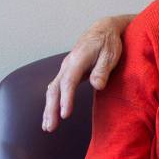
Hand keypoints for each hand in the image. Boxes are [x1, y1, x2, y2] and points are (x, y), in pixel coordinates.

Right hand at [42, 14, 133, 131]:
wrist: (103, 30)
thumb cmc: (108, 43)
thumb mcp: (111, 54)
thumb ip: (103, 70)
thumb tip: (97, 85)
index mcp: (77, 59)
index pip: (68, 81)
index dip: (66, 99)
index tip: (65, 114)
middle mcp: (67, 64)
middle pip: (55, 88)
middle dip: (51, 109)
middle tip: (50, 127)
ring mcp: (65, 68)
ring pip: (52, 90)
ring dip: (48, 108)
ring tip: (48, 127)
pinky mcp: (67, 73)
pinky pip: (55, 89)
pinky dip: (51, 102)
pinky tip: (51, 115)